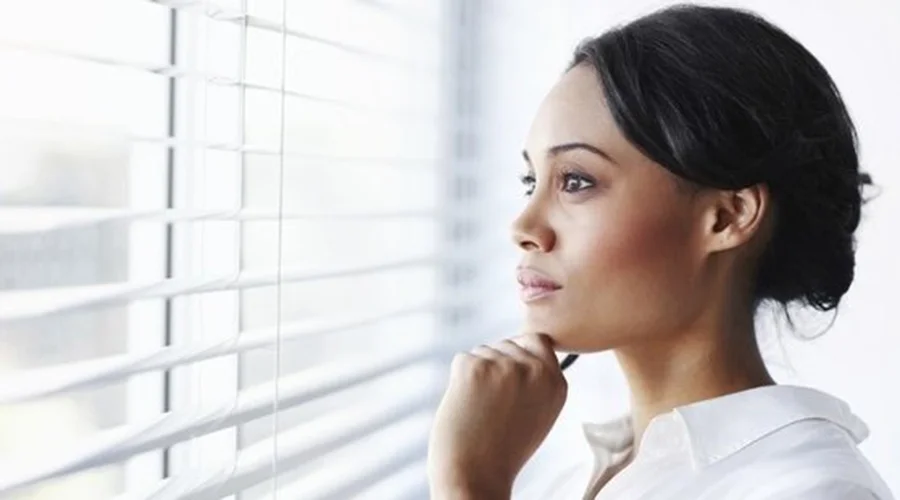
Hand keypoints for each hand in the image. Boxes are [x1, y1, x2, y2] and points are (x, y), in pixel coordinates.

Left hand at [427, 333, 567, 498]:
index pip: (539, 340)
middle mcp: (535, 370)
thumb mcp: (538, 413)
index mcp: (556, 383)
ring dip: (477, 373)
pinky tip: (466, 406)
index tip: (509, 371)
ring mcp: (505, 366)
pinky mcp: (475, 367)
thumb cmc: (502, 450)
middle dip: (495, 364)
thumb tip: (519, 347)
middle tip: (491, 403)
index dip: (520, 351)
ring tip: (480, 410)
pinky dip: (459, 380)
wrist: (476, 476)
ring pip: (484, 351)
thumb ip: (537, 380)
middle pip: (508, 344)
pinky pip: (463, 359)